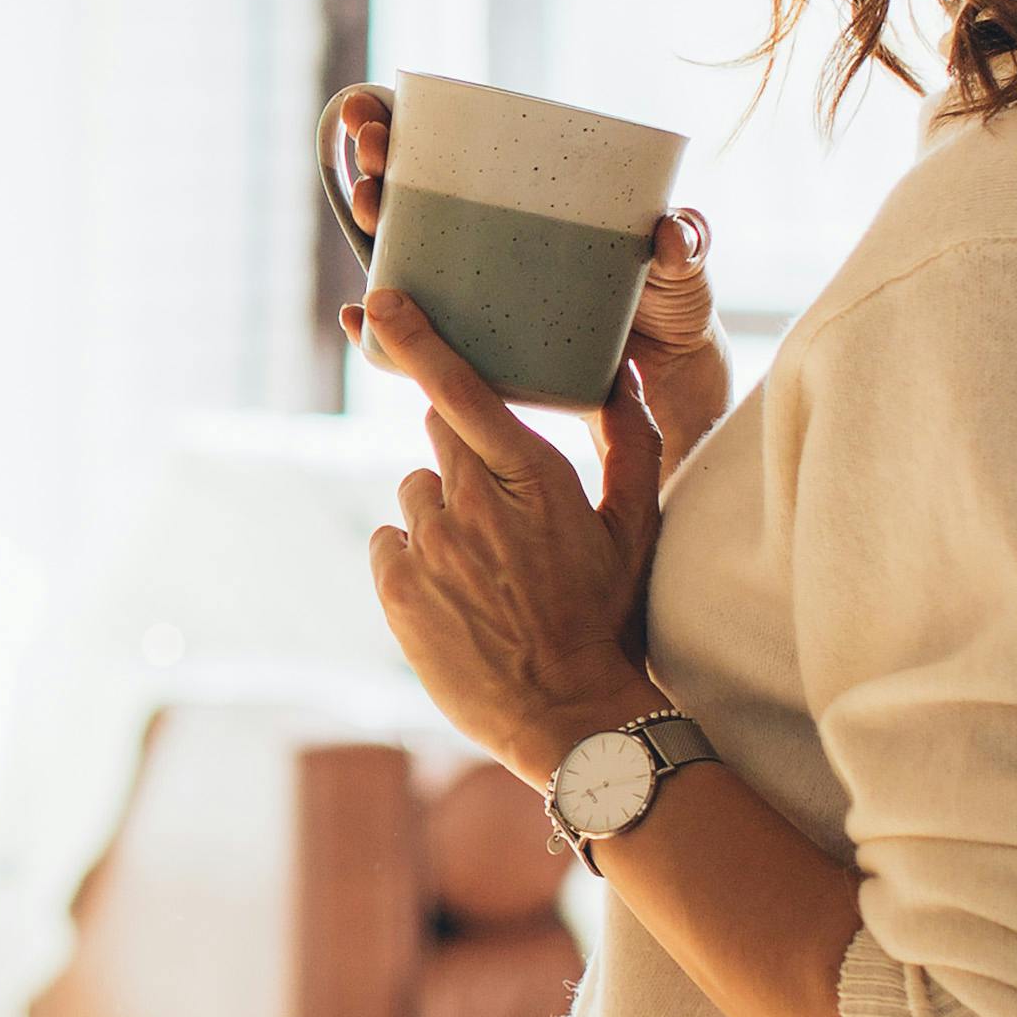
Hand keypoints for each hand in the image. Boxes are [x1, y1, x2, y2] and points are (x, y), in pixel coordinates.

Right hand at [329, 89, 727, 474]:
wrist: (670, 380)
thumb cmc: (673, 303)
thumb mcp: (686, 267)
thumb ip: (687, 243)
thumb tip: (669, 231)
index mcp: (532, 200)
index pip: (454, 147)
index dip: (403, 122)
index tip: (375, 108)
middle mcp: (494, 237)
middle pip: (415, 188)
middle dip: (378, 164)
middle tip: (373, 157)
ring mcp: (479, 290)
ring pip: (406, 252)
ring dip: (375, 226)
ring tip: (370, 206)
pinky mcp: (478, 347)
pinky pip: (418, 335)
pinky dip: (379, 332)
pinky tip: (356, 320)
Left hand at [347, 285, 672, 786]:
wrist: (567, 715)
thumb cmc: (608, 615)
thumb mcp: (635, 526)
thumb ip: (630, 441)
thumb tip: (621, 373)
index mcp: (530, 475)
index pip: (459, 389)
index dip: (416, 339)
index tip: (380, 301)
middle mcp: (471, 502)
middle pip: (438, 435)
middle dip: (465, 458)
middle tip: (502, 516)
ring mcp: (428, 545)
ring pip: (415, 494)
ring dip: (442, 517)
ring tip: (485, 571)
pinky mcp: (396, 587)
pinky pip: (390, 543)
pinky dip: (414, 559)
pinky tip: (456, 596)